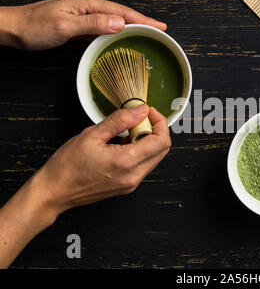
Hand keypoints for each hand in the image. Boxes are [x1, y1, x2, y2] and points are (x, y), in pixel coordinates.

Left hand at [0, 0, 166, 49]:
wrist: (13, 28)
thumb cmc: (34, 27)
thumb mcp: (65, 26)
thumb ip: (93, 24)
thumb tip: (119, 23)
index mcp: (87, 4)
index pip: (121, 12)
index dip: (142, 20)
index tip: (159, 26)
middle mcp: (87, 6)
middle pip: (121, 13)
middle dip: (141, 21)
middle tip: (160, 29)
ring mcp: (83, 14)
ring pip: (113, 20)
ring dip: (130, 26)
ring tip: (146, 32)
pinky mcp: (78, 22)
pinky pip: (103, 26)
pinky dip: (116, 31)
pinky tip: (121, 36)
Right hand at [0, 104, 170, 267]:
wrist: (55, 192)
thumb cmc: (68, 166)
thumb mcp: (92, 134)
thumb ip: (120, 120)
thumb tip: (140, 110)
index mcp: (126, 162)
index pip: (161, 141)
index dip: (159, 122)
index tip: (148, 112)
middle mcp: (133, 176)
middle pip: (162, 150)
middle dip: (155, 130)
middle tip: (138, 120)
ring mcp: (132, 183)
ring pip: (155, 158)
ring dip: (147, 141)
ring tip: (126, 133)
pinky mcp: (128, 186)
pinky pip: (144, 166)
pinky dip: (140, 152)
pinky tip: (123, 145)